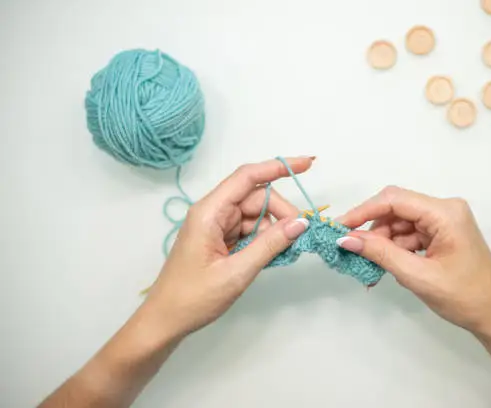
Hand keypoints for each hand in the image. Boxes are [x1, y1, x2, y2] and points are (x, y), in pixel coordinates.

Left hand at [142, 157, 313, 341]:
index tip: (307, 165)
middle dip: (280, 212)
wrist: (165, 321)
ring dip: (273, 229)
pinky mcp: (219, 240)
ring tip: (284, 251)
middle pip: (255, 198)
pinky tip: (272, 254)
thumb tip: (300, 223)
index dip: (278, 167)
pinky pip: (248, 230)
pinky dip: (263, 239)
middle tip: (298, 235)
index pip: (248, 177)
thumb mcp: (237, 273)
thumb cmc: (193, 298)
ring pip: (254, 215)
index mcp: (209, 212)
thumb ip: (270, 245)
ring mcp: (215, 226)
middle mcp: (212, 212)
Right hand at [337, 186, 490, 335]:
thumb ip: (381, 254)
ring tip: (369, 267)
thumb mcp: (418, 276)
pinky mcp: (442, 235)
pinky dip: (395, 251)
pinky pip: (410, 236)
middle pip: (396, 210)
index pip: (394, 199)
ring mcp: (444, 222)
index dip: (363, 211)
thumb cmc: (464, 297)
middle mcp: (445, 210)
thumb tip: (346, 239)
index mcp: (445, 212)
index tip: (339, 228)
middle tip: (350, 251)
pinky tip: (384, 268)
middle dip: (372, 231)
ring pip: (400, 224)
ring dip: (382, 244)